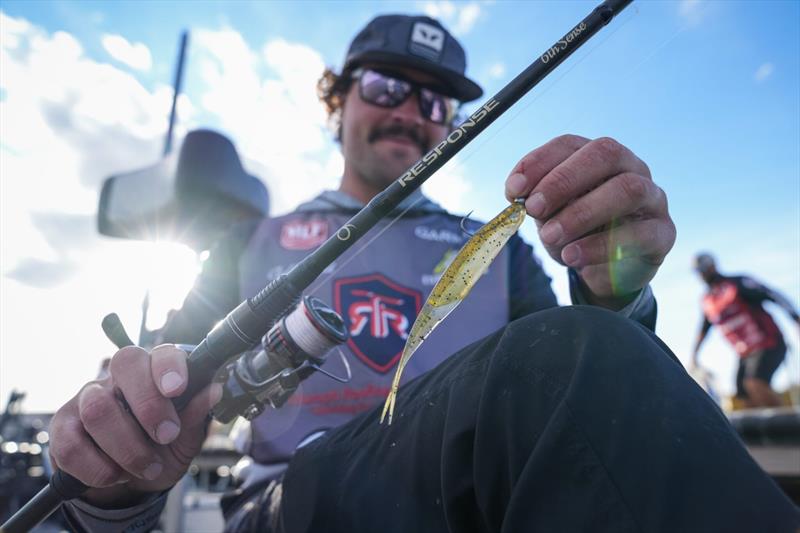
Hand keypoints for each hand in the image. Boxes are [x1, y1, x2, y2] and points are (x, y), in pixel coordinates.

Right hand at [48, 345, 222, 506]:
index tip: (178, 389)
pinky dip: (99, 470)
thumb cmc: (162, 448)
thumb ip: (195, 414)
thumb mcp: (186, 436)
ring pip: (98, 409)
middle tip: (167, 436)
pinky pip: (71, 446)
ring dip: (127, 447)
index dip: (168, 366)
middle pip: (124, 366)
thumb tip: (215, 390)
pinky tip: (116, 475)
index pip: (159, 353)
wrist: (131, 480)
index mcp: (153, 372)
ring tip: (148, 467)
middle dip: (149, 405)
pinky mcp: (62, 428)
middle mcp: (117, 378)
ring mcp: (85, 399)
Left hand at [505, 135, 674, 305]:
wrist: (607, 270)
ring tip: (550, 236)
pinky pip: (640, 233)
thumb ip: (539, 203)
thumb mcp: (551, 216)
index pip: (570, 144)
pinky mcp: (663, 232)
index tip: (513, 190)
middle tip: (534, 209)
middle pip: (605, 154)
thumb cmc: (577, 232)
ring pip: (627, 189)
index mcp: (597, 157)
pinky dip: (601, 246)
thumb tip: (520, 195)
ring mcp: (652, 197)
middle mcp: (630, 168)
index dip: (539, 162)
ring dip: (582, 213)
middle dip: (563, 181)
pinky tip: (573, 257)